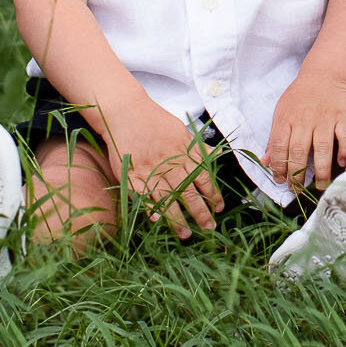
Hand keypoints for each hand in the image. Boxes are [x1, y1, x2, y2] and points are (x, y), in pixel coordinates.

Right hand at [105, 102, 223, 238]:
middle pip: (187, 192)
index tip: (219, 207)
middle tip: (209, 227)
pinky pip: (141, 194)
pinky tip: (156, 220)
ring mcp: (149, 169)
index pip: (202, 177)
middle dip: (200, 212)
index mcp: (183, 152)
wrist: (126, 111)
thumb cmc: (154, 121)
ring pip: (166, 198)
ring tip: (186, 234)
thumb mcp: (181, 130)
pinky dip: (149, 206)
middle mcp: (168, 163)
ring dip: (177, 218)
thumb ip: (197, 147)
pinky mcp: (130, 174)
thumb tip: (216, 154)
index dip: (212, 194)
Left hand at [265, 74, 345, 190]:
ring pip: (322, 149)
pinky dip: (345, 152)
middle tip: (298, 190)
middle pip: (299, 152)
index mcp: (287, 119)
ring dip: (321, 171)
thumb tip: (265, 162)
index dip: (279, 167)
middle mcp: (305, 120)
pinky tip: (341, 163)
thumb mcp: (282, 112)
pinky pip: (345, 138)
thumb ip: (274, 138)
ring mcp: (326, 118)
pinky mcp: (344, 117)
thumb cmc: (301, 96)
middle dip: (297, 176)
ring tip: (319, 186)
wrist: (327, 74)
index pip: (279, 148)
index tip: (280, 181)